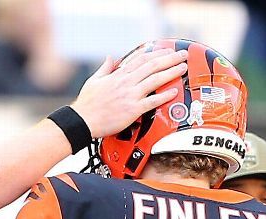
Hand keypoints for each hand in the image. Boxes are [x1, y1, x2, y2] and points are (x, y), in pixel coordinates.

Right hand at [69, 48, 186, 137]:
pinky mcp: (133, 110)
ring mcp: (131, 96)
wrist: (83, 120)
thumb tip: (110, 58)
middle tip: (182, 55)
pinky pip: (152, 101)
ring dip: (171, 72)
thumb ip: (105, 68)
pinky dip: (164, 96)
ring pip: (155, 80)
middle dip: (170, 59)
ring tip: (182, 68)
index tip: (167, 50)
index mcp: (118, 75)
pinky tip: (174, 91)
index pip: (141, 59)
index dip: (156, 53)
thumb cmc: (87, 104)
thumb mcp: (94, 80)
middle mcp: (126, 83)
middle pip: (153, 66)